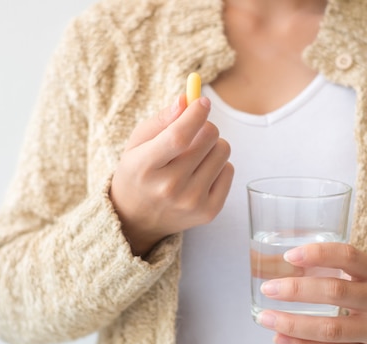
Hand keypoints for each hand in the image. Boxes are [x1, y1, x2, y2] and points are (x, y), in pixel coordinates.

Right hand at [110, 95, 233, 255]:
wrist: (137, 219)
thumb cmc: (138, 172)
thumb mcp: (137, 144)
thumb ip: (161, 120)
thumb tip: (187, 100)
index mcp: (145, 167)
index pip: (178, 136)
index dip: (195, 114)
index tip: (203, 102)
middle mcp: (169, 188)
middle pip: (208, 137)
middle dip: (204, 127)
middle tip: (193, 135)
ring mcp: (191, 202)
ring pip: (223, 151)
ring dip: (212, 146)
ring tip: (194, 157)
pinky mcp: (209, 211)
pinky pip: (229, 170)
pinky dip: (218, 166)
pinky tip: (200, 174)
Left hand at [256, 243, 366, 343]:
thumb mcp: (364, 277)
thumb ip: (330, 269)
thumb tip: (274, 264)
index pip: (348, 256)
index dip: (318, 254)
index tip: (289, 256)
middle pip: (335, 292)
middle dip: (296, 290)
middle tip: (268, 288)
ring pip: (331, 328)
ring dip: (292, 323)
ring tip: (265, 318)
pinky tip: (279, 338)